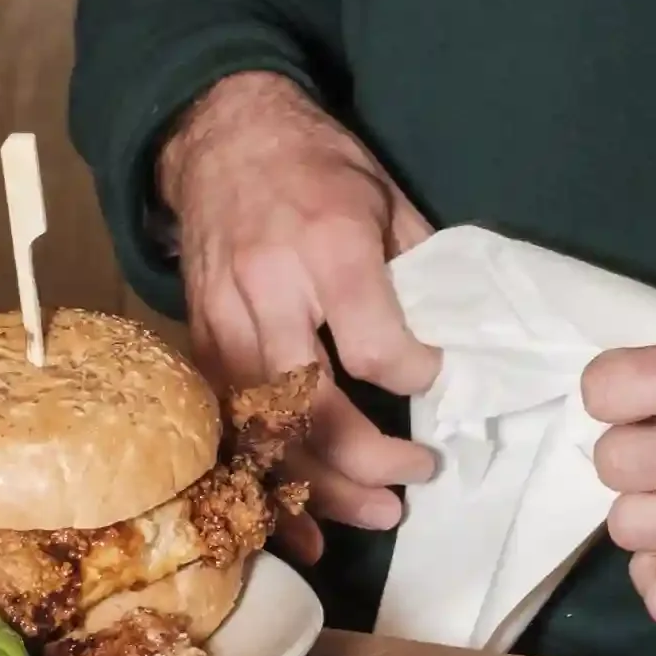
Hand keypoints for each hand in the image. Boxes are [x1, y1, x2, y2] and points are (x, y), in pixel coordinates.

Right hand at [156, 71, 439, 559]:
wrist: (220, 133)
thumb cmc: (316, 161)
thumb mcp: (385, 194)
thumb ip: (418, 267)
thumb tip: (456, 339)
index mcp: (328, 246)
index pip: (373, 344)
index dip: (415, 377)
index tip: (441, 384)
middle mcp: (270, 289)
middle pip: (311, 404)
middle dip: (367, 458)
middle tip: (416, 479)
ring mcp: (225, 320)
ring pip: (266, 429)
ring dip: (320, 486)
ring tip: (376, 512)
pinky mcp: (199, 341)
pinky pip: (231, 426)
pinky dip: (266, 479)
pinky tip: (300, 522)